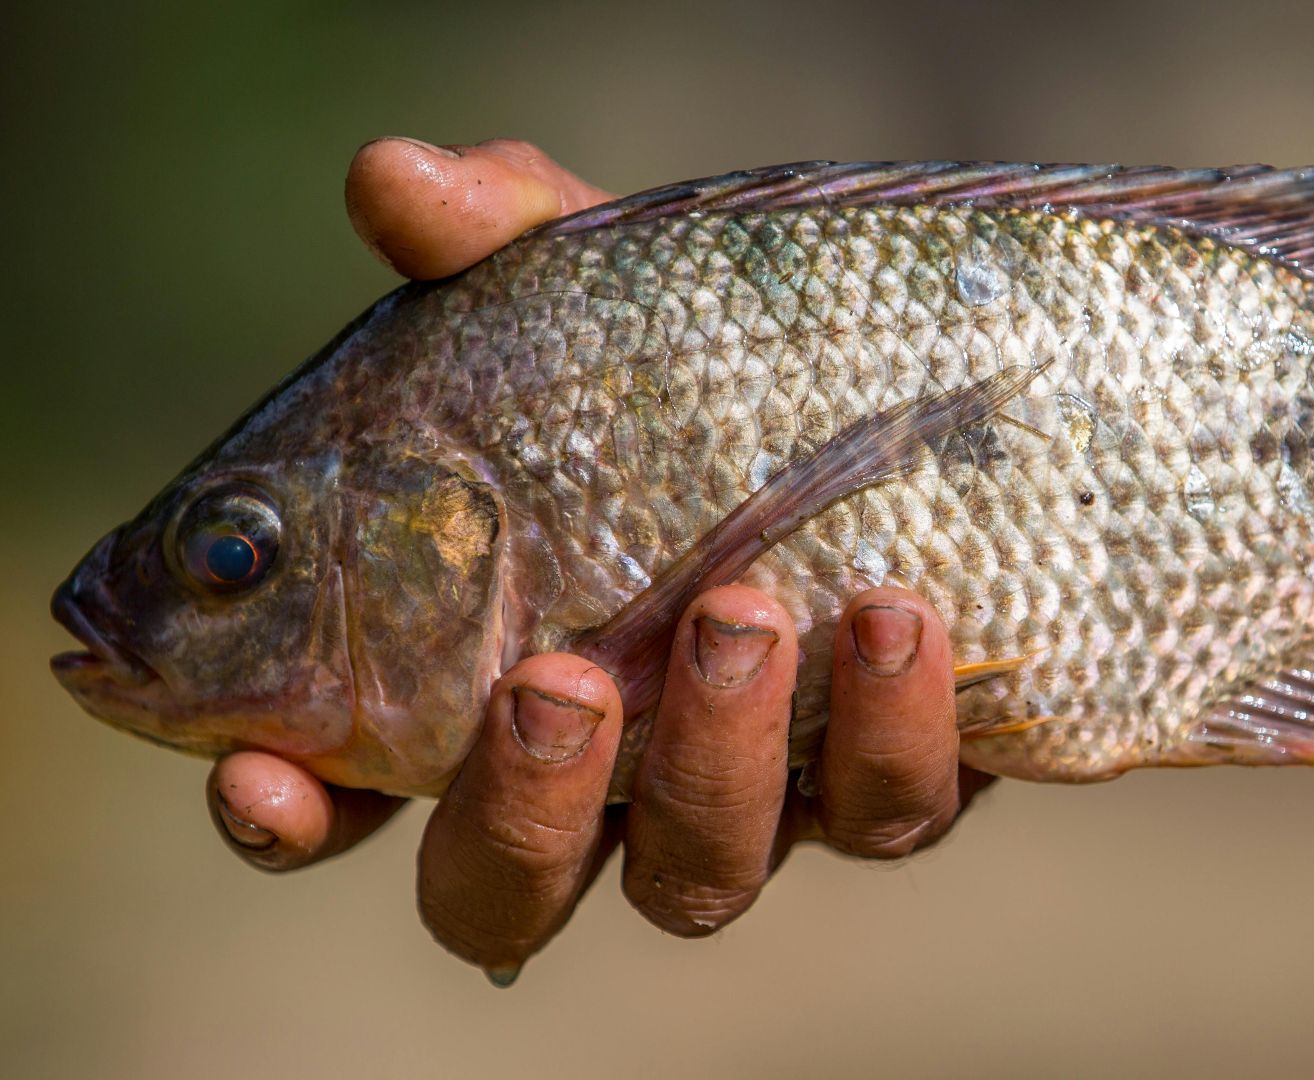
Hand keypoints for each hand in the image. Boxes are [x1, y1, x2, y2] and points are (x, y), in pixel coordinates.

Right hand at [206, 139, 993, 983]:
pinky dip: (888, 726)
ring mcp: (748, 791)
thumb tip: (393, 177)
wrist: (929, 381)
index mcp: (476, 679)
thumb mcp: (604, 293)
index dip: (290, 814)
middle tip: (550, 681)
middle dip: (519, 812)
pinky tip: (895, 614)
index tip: (266, 773)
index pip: (347, 798)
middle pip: (504, 887)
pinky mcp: (890, 772)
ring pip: (700, 873)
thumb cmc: (712, 358)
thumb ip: (496, 244)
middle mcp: (602, 774)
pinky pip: (888, 808)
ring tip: (740, 609)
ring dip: (711, 758)